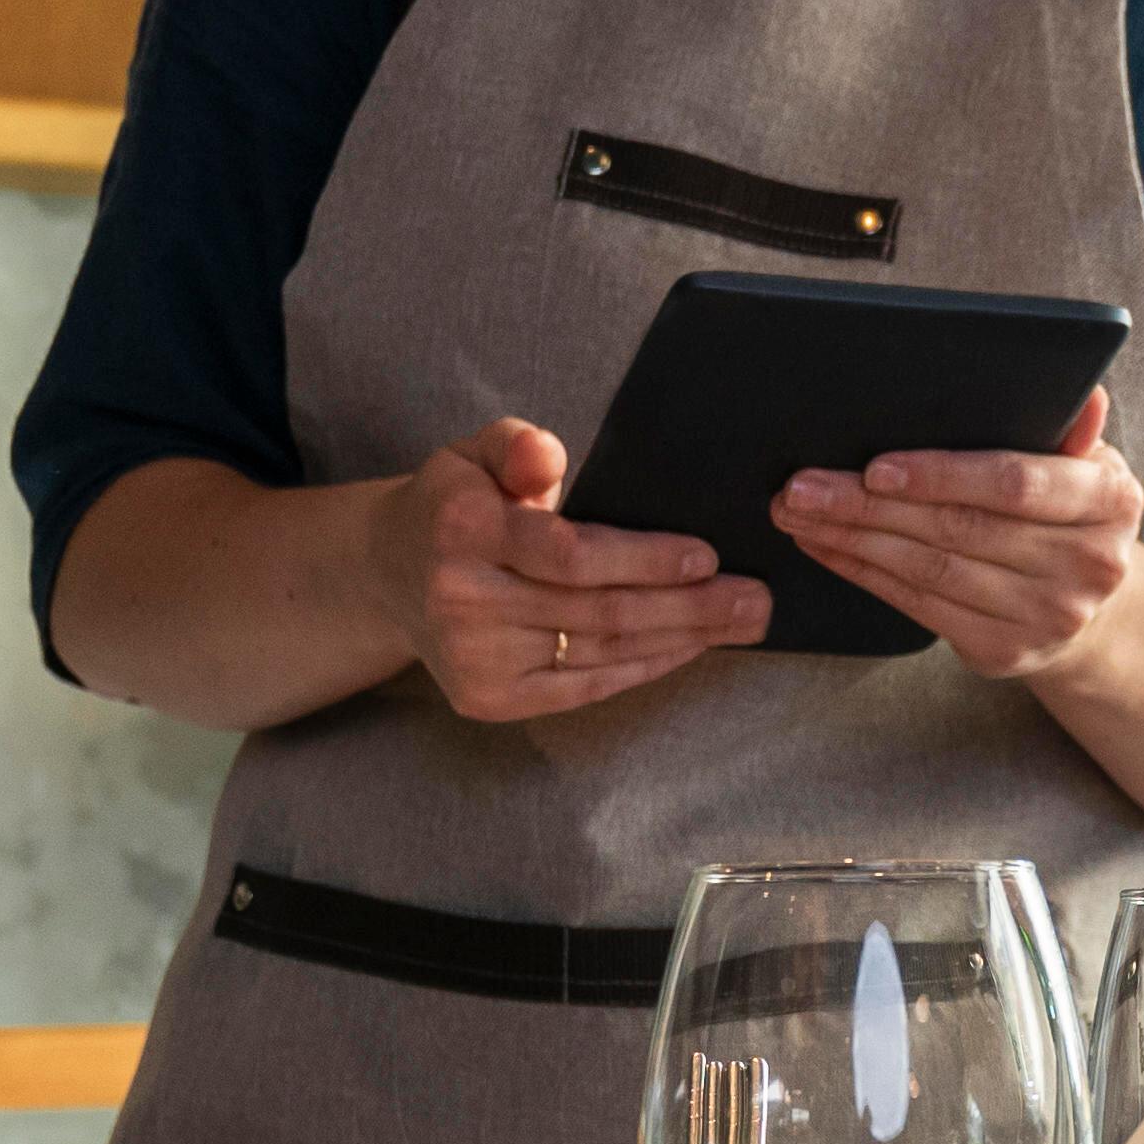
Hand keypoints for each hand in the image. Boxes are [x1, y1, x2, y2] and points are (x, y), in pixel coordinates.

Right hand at [386, 415, 768, 722]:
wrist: (389, 574)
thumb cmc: (456, 505)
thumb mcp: (474, 452)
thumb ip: (516, 444)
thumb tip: (548, 455)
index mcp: (464, 530)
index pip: (570, 554)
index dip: (645, 559)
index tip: (707, 554)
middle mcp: (465, 600)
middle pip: (598, 610)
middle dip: (688, 606)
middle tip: (755, 599)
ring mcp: (477, 659)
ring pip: (601, 651)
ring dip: (681, 639)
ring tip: (741, 622)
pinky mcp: (491, 698)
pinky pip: (586, 686)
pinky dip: (645, 668)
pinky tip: (690, 649)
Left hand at [776, 392, 1143, 686]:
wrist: (1090, 607)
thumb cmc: (1068, 511)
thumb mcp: (1085, 463)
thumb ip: (1071, 431)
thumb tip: (1087, 396)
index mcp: (1110, 502)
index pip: (1015, 485)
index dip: (942, 475)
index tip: (876, 467)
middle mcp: (1087, 566)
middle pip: (960, 528)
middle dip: (870, 505)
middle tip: (802, 485)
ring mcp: (1047, 617)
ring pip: (930, 570)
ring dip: (853, 539)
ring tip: (797, 512)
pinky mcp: (1005, 652)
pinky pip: (918, 606)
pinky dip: (863, 573)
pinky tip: (826, 546)